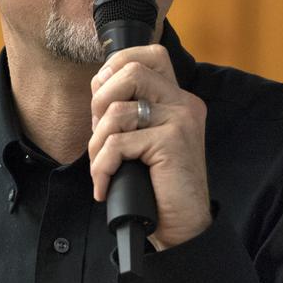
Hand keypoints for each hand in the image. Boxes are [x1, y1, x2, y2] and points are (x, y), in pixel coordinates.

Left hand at [89, 45, 210, 248]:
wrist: (184, 227)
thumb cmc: (158, 188)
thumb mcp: (144, 142)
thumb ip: (132, 113)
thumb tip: (98, 88)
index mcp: (179, 100)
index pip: (148, 55)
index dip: (115, 66)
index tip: (101, 99)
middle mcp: (184, 104)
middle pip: (131, 70)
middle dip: (100, 101)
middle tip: (99, 134)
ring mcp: (181, 120)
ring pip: (118, 109)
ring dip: (97, 142)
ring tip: (101, 167)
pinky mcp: (172, 142)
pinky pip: (118, 143)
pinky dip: (101, 166)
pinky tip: (104, 186)